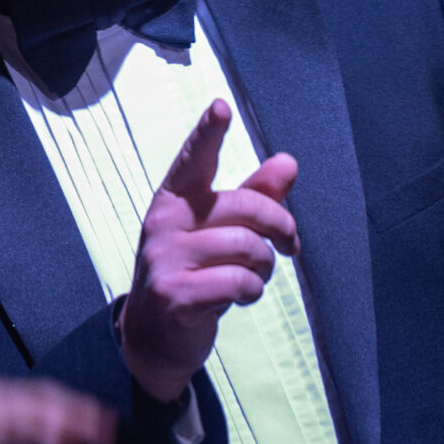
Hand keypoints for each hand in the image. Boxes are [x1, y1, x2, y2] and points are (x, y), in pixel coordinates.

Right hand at [120, 99, 298, 402]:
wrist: (153, 337)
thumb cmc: (193, 273)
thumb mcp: (219, 232)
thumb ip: (254, 196)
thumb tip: (289, 163)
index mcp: (175, 199)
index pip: (194, 158)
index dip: (208, 133)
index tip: (221, 106)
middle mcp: (165, 222)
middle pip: (247, 207)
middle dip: (281, 226)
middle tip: (289, 245)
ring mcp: (166, 258)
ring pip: (248, 247)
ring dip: (265, 267)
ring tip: (255, 277)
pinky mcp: (175, 294)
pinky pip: (239, 281)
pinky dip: (252, 290)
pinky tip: (242, 296)